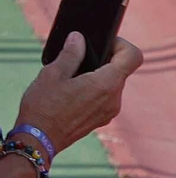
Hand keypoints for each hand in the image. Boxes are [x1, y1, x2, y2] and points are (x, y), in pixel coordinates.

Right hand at [15, 34, 141, 159]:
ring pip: (113, 84)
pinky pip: (106, 97)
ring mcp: (111, 111)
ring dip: (99, 75)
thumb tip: (79, 38)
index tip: (105, 42)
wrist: (41, 139)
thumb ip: (71, 54)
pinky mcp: (104, 118)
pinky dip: (96, 88)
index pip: (133, 57)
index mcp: (106, 84)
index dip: (122, 45)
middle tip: (80, 56)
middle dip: (104, 59)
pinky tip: (74, 89)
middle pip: (121, 70)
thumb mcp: (53, 74)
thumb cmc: (44, 106)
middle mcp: (114, 99)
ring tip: (73, 75)